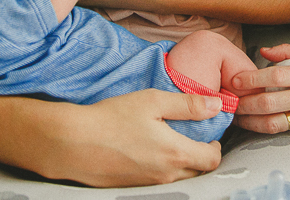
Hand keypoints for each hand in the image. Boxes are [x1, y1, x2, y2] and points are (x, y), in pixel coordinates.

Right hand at [35, 90, 223, 186]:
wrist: (72, 143)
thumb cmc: (111, 118)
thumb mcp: (153, 101)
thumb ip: (188, 104)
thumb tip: (217, 105)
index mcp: (175, 153)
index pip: (213, 160)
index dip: (216, 146)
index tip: (208, 133)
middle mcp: (166, 175)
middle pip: (198, 171)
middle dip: (200, 155)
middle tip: (191, 135)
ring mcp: (148, 184)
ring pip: (178, 177)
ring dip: (181, 162)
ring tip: (168, 140)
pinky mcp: (132, 187)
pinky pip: (158, 180)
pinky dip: (161, 167)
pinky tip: (147, 149)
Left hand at [232, 44, 289, 135]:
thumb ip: (289, 51)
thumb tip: (263, 52)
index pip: (276, 75)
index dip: (252, 78)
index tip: (235, 81)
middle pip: (270, 101)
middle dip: (245, 104)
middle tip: (230, 102)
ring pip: (275, 123)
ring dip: (252, 122)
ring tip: (238, 118)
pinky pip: (288, 130)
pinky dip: (270, 127)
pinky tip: (257, 124)